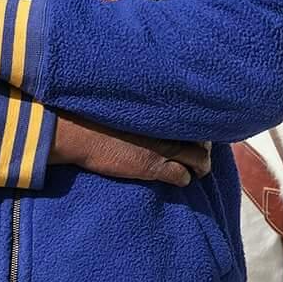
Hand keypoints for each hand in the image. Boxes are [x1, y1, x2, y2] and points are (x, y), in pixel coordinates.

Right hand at [52, 114, 211, 186]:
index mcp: (163, 106)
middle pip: (204, 138)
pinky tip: (179, 179)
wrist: (78, 131)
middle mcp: (169, 125)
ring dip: (200, 166)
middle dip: (204, 147)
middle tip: (198, 151)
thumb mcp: (125, 102)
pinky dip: (184, 179)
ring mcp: (164, 147)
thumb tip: (151, 107)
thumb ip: (146, 105)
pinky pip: (183, 177)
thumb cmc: (94, 114)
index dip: (200, 126)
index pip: (197, 115)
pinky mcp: (154, 167)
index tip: (196, 130)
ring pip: (200, 160)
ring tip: (195, 169)